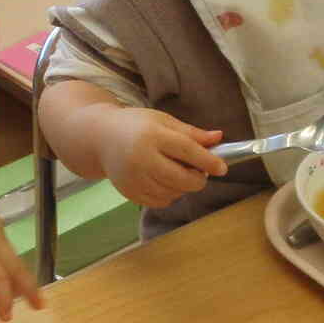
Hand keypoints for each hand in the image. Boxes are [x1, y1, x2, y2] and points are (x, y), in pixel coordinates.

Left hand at [0, 163, 42, 321]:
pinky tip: (7, 268)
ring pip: (13, 256)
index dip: (2, 298)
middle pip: (16, 266)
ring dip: (21, 276)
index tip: (5, 317)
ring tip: (26, 294)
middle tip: (40, 307)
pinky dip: (11, 261)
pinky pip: (7, 245)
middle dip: (29, 288)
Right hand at [101, 109, 228, 209]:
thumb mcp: (163, 121)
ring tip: (177, 171)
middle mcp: (141, 158)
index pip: (187, 150)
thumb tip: (218, 138)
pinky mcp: (129, 192)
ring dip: (183, 186)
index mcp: (152, 136)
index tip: (222, 168)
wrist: (101, 138)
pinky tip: (164, 180)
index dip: (208, 161)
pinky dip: (169, 194)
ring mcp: (133, 178)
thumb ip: (191, 133)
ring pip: (173, 193)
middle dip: (198, 179)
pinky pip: (160, 202)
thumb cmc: (136, 126)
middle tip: (200, 171)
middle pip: (181, 178)